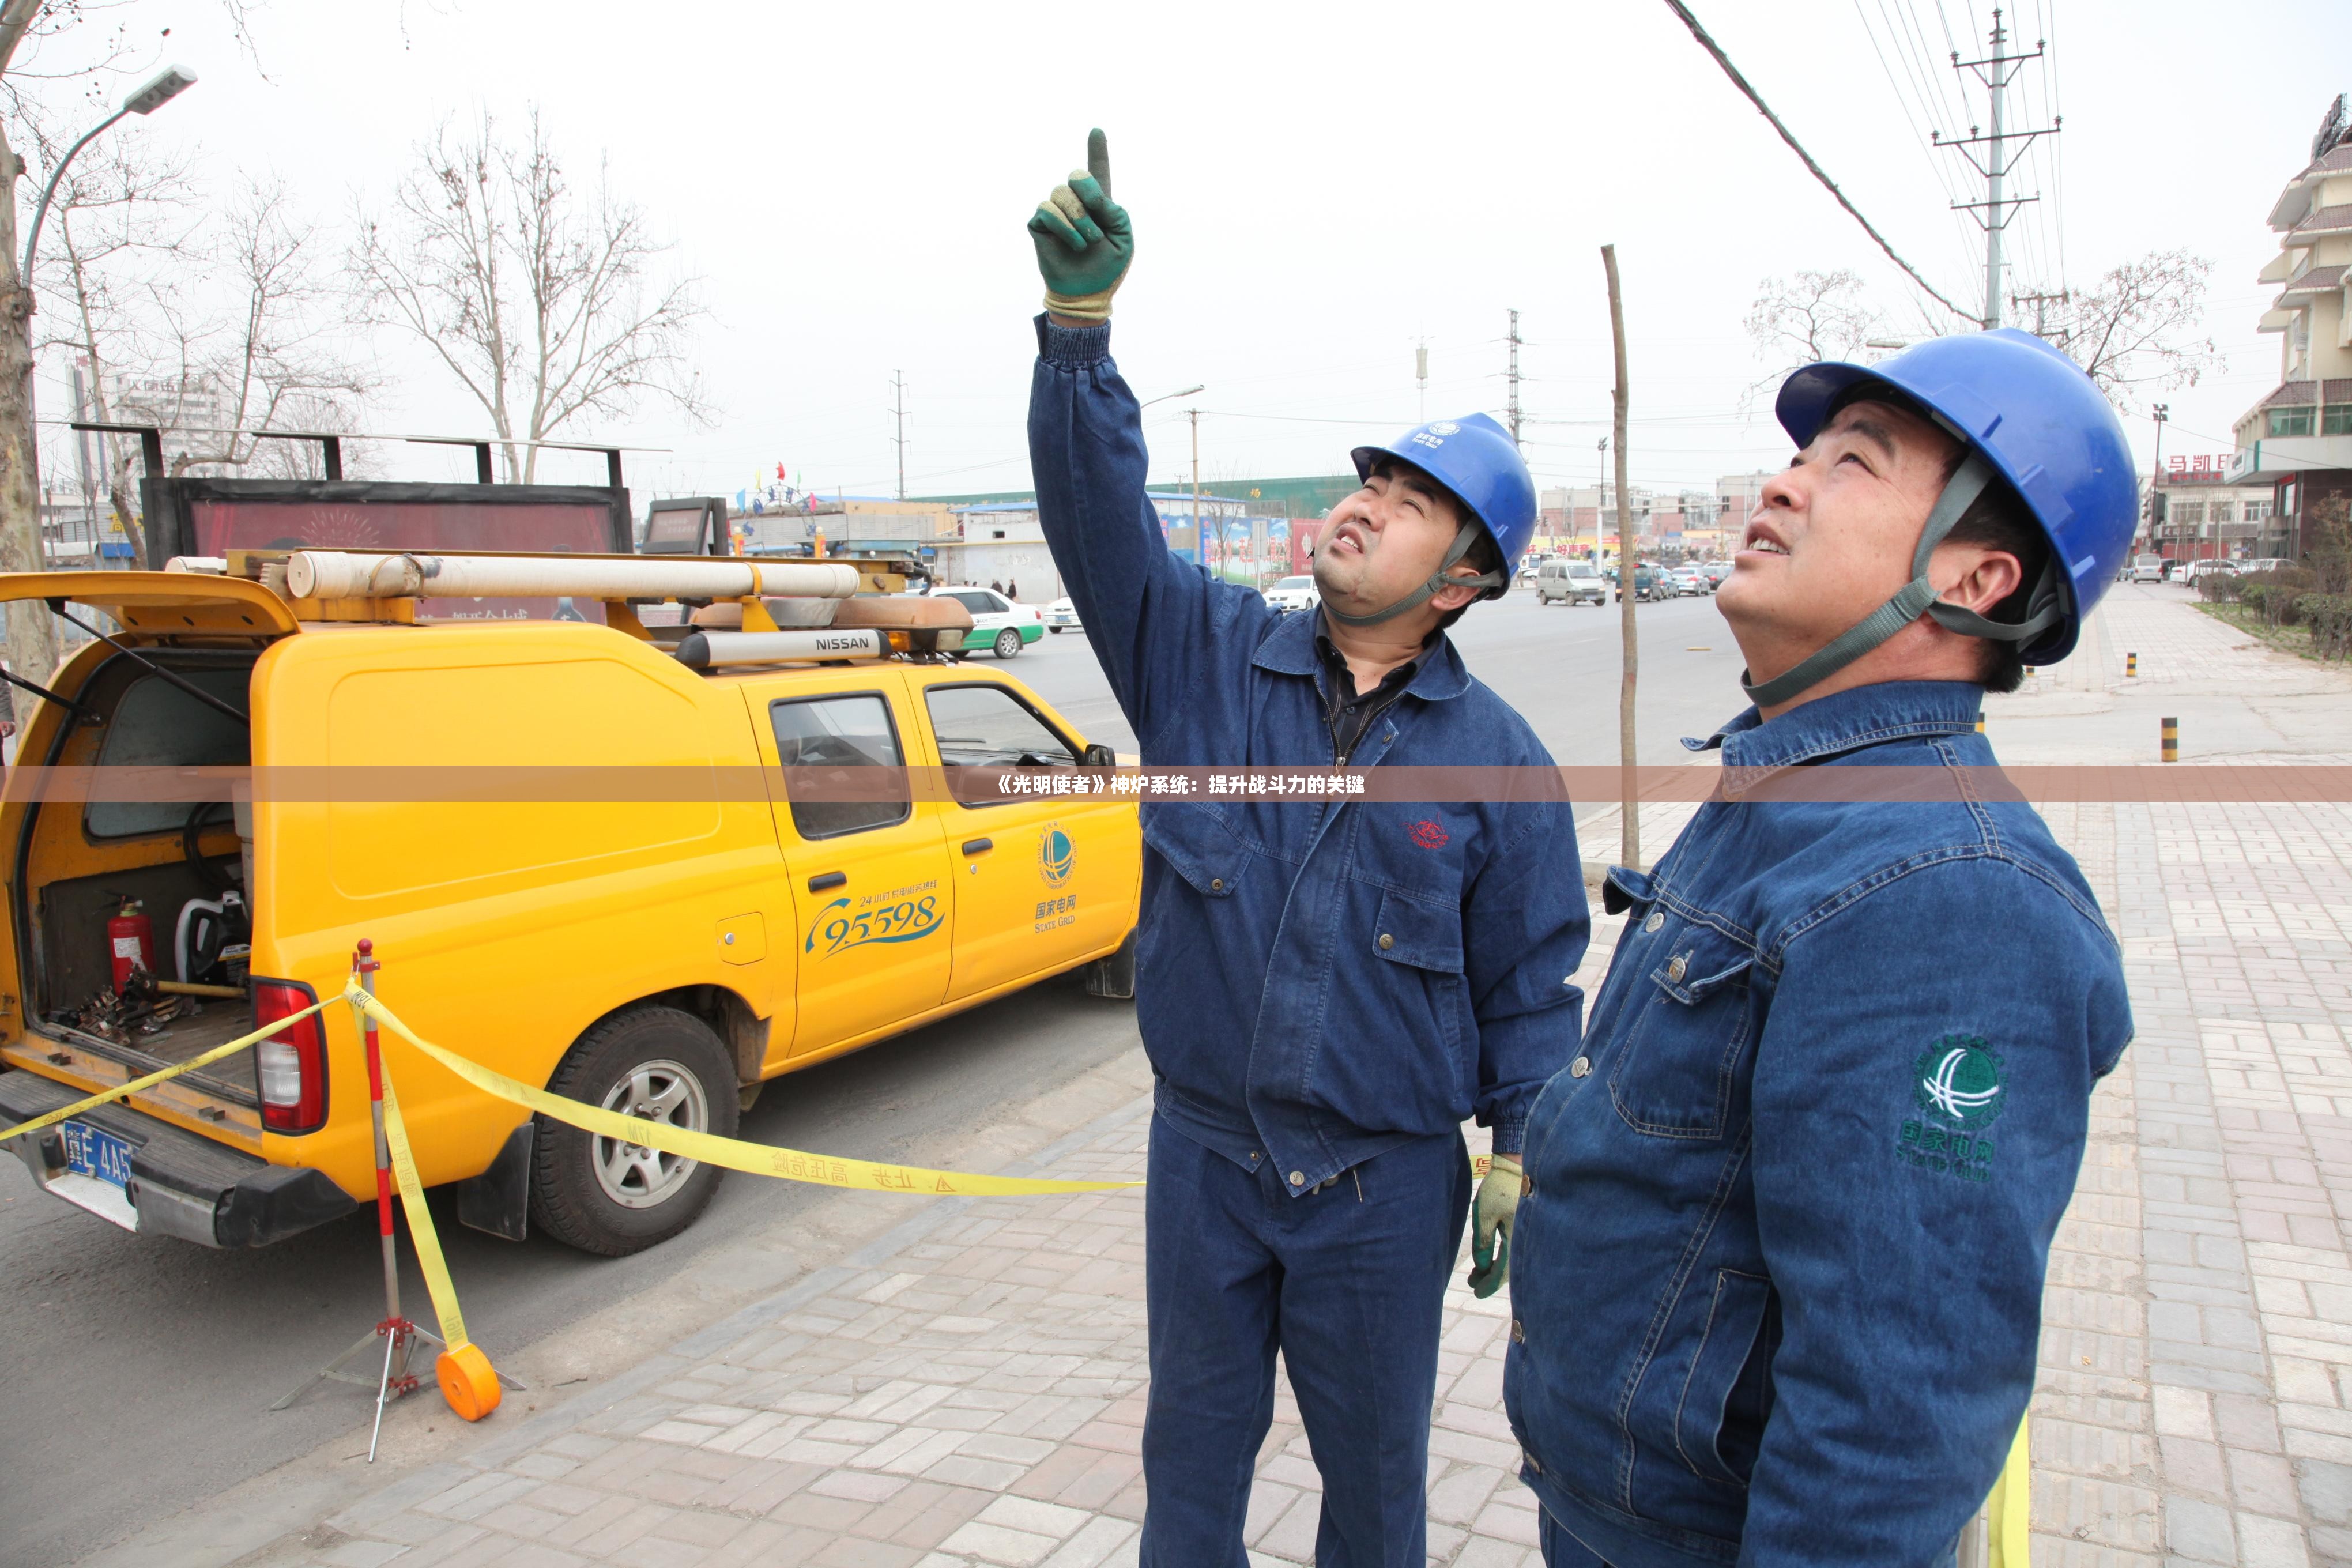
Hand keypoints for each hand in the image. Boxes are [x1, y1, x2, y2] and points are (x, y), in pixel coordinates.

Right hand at [1027, 128, 1131, 324]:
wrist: (1087, 293)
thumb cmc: (1108, 267)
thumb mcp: (1123, 238)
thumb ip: (1115, 211)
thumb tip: (1091, 196)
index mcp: (1098, 204)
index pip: (1097, 172)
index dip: (1097, 150)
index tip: (1097, 130)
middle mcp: (1075, 203)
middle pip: (1076, 176)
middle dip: (1089, 197)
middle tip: (1097, 230)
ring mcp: (1055, 212)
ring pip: (1060, 193)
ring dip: (1078, 219)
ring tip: (1086, 243)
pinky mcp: (1039, 224)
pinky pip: (1047, 211)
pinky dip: (1064, 227)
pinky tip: (1074, 245)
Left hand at [1467, 1153, 1523, 1298]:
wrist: (1515, 1167)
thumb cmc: (1499, 1188)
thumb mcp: (1485, 1214)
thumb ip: (1483, 1242)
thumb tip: (1482, 1267)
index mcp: (1517, 1239)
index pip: (1504, 1271)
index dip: (1489, 1285)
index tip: (1476, 1293)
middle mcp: (1526, 1239)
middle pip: (1509, 1269)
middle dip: (1489, 1279)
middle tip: (1472, 1283)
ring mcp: (1527, 1234)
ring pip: (1512, 1260)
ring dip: (1494, 1268)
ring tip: (1476, 1273)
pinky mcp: (1525, 1227)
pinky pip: (1514, 1250)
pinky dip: (1500, 1258)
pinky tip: (1488, 1259)